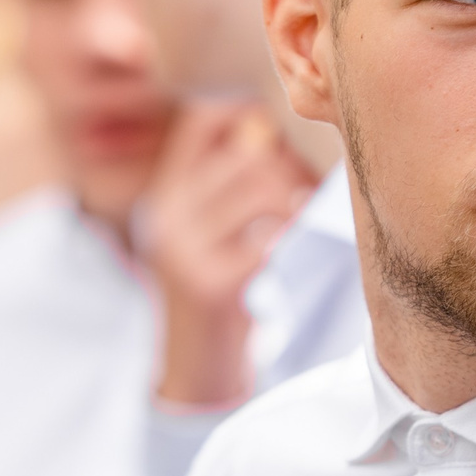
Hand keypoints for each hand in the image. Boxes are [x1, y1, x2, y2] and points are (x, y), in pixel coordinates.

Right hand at [141, 100, 316, 405]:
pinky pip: (269, 240)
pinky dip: (293, 236)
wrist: (198, 362)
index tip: (280, 136)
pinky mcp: (210, 284)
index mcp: (165, 191)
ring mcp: (182, 250)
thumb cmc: (221, 281)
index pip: (200, 119)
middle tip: (311, 185)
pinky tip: (297, 243)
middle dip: (291, 164)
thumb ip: (237, 176)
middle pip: (245, 155)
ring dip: (298, 198)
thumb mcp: (213, 224)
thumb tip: (271, 123)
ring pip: (260, 191)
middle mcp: (164, 214)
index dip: (247, 113)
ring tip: (308, 211)